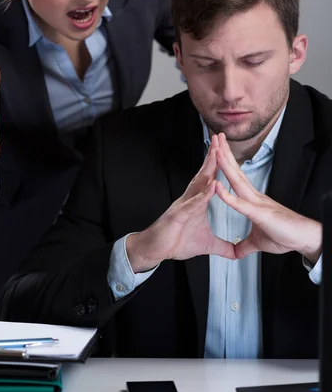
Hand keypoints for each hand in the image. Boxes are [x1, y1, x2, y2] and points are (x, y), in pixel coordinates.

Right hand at [126, 136, 235, 272]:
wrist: (156, 250)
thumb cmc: (176, 242)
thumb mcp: (206, 245)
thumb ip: (222, 246)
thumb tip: (235, 252)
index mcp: (198, 201)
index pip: (211, 179)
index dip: (219, 165)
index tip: (229, 151)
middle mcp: (190, 198)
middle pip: (205, 174)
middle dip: (213, 156)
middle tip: (222, 139)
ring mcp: (184, 204)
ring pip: (198, 183)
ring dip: (208, 168)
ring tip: (217, 153)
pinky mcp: (179, 214)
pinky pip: (193, 202)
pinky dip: (203, 194)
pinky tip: (212, 186)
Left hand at [215, 133, 321, 262]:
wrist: (304, 239)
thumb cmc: (285, 236)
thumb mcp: (258, 242)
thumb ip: (245, 245)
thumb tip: (236, 252)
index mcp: (252, 200)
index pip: (235, 178)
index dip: (226, 164)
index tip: (216, 151)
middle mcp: (254, 197)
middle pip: (235, 172)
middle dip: (224, 154)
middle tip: (215, 136)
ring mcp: (257, 203)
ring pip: (237, 181)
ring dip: (226, 165)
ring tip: (216, 150)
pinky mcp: (260, 214)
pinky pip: (241, 204)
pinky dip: (228, 196)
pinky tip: (217, 187)